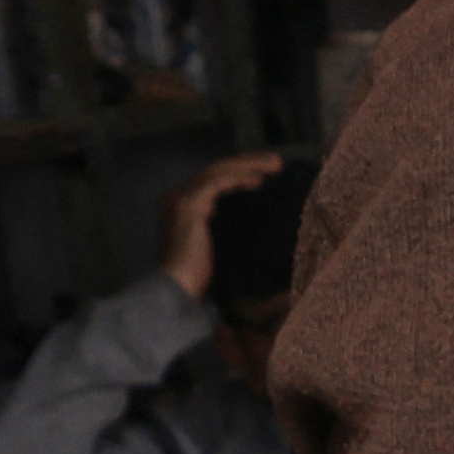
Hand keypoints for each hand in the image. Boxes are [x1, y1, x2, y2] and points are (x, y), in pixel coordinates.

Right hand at [162, 147, 296, 295]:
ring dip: (249, 164)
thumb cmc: (197, 280)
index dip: (239, 172)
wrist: (176, 291)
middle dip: (248, 162)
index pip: (213, 179)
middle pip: (216, 169)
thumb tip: (258, 227)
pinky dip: (239, 177)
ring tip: (275, 164)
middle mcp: (177, 196)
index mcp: (182, 205)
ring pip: (218, 170)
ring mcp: (180, 198)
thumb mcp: (215, 247)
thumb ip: (227, 230)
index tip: (265, 175)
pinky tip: (258, 179)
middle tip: (277, 162)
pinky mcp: (189, 204)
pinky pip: (217, 181)